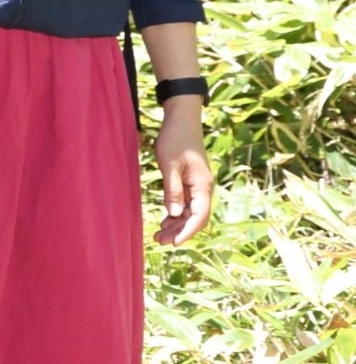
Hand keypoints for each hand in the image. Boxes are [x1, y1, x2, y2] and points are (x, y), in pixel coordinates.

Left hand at [154, 101, 213, 244]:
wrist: (181, 120)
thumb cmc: (175, 139)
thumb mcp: (170, 165)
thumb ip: (172, 190)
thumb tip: (175, 214)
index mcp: (202, 185)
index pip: (199, 216)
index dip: (188, 231)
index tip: (174, 243)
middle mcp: (203, 187)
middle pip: (195, 217)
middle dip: (179, 231)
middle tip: (159, 241)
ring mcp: (197, 185)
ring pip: (190, 211)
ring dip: (176, 224)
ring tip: (158, 235)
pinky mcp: (189, 181)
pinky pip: (185, 202)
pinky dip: (175, 213)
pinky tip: (165, 221)